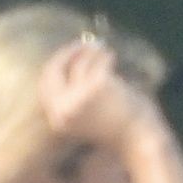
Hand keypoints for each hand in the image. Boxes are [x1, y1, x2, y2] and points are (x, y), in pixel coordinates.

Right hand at [39, 37, 158, 150]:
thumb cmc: (117, 128)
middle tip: (84, 43)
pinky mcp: (96, 86)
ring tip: (107, 56)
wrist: (137, 138)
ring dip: (95, 53)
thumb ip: (74, 94)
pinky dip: (107, 56)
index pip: (44, 85)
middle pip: (53, 70)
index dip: (55, 65)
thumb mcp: (86, 115)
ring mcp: (78, 98)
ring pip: (80, 62)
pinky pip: (98, 61)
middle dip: (68, 52)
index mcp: (57, 118)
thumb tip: (74, 59)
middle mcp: (62, 109)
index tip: (69, 53)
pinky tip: (114, 60)